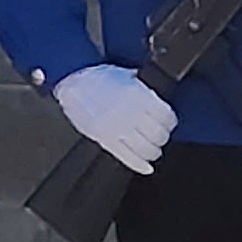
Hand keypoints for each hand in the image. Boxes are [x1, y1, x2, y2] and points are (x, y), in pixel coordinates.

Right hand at [55, 62, 175, 174]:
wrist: (71, 81)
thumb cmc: (96, 76)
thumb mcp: (126, 75)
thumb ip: (144, 89)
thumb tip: (158, 98)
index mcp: (136, 95)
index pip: (166, 116)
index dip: (170, 120)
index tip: (168, 121)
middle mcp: (129, 113)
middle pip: (159, 135)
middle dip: (162, 136)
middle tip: (160, 135)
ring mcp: (117, 128)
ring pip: (147, 149)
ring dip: (154, 151)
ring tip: (153, 148)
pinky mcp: (105, 140)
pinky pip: (128, 158)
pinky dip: (140, 165)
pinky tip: (146, 166)